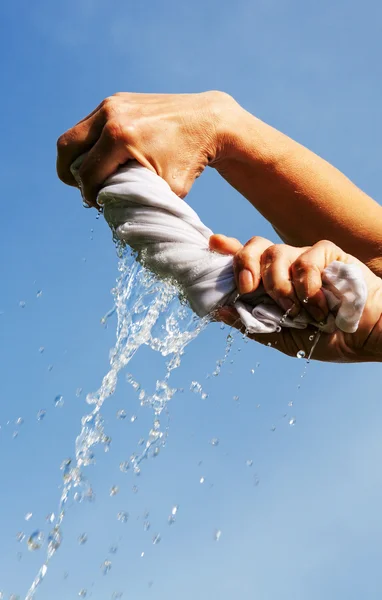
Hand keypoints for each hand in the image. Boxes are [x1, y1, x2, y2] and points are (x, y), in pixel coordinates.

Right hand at [56, 91, 234, 206]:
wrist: (208, 121)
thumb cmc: (191, 159)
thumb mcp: (168, 188)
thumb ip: (139, 200)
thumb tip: (113, 213)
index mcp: (121, 137)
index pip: (87, 174)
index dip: (89, 196)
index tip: (100, 205)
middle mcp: (111, 115)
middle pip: (67, 149)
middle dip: (71, 175)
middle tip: (87, 189)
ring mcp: (112, 103)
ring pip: (74, 135)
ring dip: (79, 158)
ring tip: (99, 175)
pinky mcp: (117, 100)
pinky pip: (90, 125)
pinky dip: (91, 144)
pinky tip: (109, 159)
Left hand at [209, 235, 381, 362]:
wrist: (364, 337)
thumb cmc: (326, 336)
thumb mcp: (283, 337)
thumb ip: (252, 324)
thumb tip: (219, 311)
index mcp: (272, 281)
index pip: (246, 258)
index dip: (228, 248)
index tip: (213, 242)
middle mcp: (286, 265)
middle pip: (255, 246)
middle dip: (245, 265)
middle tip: (248, 289)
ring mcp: (306, 257)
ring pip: (277, 253)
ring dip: (281, 289)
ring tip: (298, 313)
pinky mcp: (328, 253)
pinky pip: (305, 262)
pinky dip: (308, 289)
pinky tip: (320, 308)